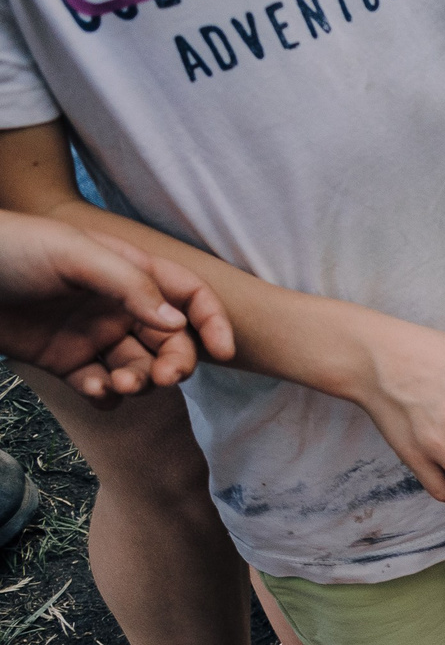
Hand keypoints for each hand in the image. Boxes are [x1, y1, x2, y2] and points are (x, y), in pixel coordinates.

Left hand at [0, 214, 234, 404]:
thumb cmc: (9, 248)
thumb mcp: (74, 253)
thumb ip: (131, 285)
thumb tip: (179, 324)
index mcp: (127, 272)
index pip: (188, 296)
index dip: (212, 321)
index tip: (222, 351)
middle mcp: (117, 306)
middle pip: (171, 342)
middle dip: (175, 363)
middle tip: (163, 379)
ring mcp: (92, 336)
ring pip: (140, 369)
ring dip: (140, 383)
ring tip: (120, 385)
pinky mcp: (66, 362)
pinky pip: (102, 388)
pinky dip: (106, 395)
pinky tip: (93, 388)